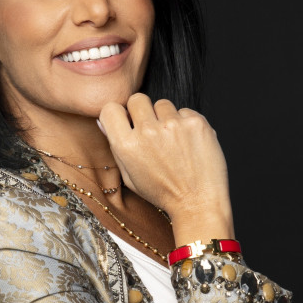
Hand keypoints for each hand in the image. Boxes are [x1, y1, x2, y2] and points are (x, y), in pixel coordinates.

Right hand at [99, 94, 233, 243]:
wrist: (198, 203)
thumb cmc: (163, 192)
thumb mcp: (130, 176)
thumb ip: (115, 146)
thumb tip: (104, 121)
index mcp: (127, 145)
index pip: (111, 108)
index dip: (119, 114)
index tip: (127, 121)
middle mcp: (148, 132)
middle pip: (137, 99)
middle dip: (142, 111)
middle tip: (152, 130)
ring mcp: (173, 125)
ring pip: (163, 104)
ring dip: (166, 118)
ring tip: (173, 141)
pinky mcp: (195, 122)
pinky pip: (185, 111)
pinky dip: (186, 124)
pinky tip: (189, 143)